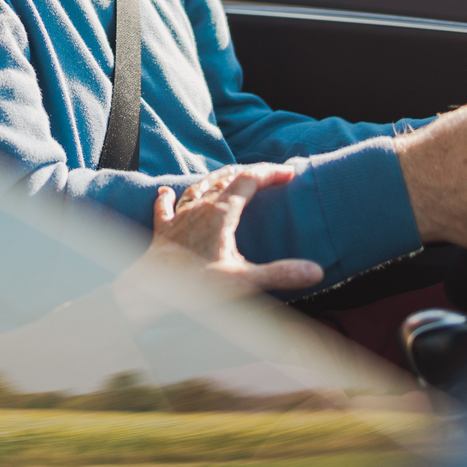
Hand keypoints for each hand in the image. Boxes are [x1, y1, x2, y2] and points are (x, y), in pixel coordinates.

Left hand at [120, 164, 323, 310]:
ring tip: (229, 176)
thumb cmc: (195, 287)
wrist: (150, 294)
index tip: (289, 171)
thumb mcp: (243, 282)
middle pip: (226, 178)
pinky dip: (168, 197)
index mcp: (220, 213)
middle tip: (268, 174)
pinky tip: (166, 191)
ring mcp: (178, 218)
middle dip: (249, 172)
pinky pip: (164, 207)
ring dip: (216, 179)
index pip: (249, 181)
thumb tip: (316, 271)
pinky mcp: (161, 231)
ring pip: (198, 187)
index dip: (270, 173)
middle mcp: (198, 208)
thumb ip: (280, 274)